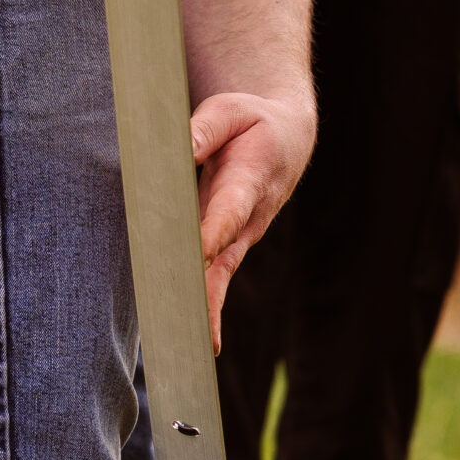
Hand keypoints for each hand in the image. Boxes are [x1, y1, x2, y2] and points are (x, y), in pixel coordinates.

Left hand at [190, 88, 315, 347]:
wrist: (285, 142)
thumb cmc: (252, 124)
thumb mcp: (229, 111)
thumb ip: (203, 130)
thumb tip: (174, 149)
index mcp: (249, 182)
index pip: (229, 212)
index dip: (213, 233)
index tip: (197, 255)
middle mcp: (247, 220)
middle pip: (223, 262)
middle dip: (206, 293)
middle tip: (185, 324)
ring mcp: (239, 239)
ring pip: (218, 281)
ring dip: (201, 313)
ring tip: (182, 348)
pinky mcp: (227, 248)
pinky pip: (212, 282)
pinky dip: (200, 310)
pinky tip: (183, 338)